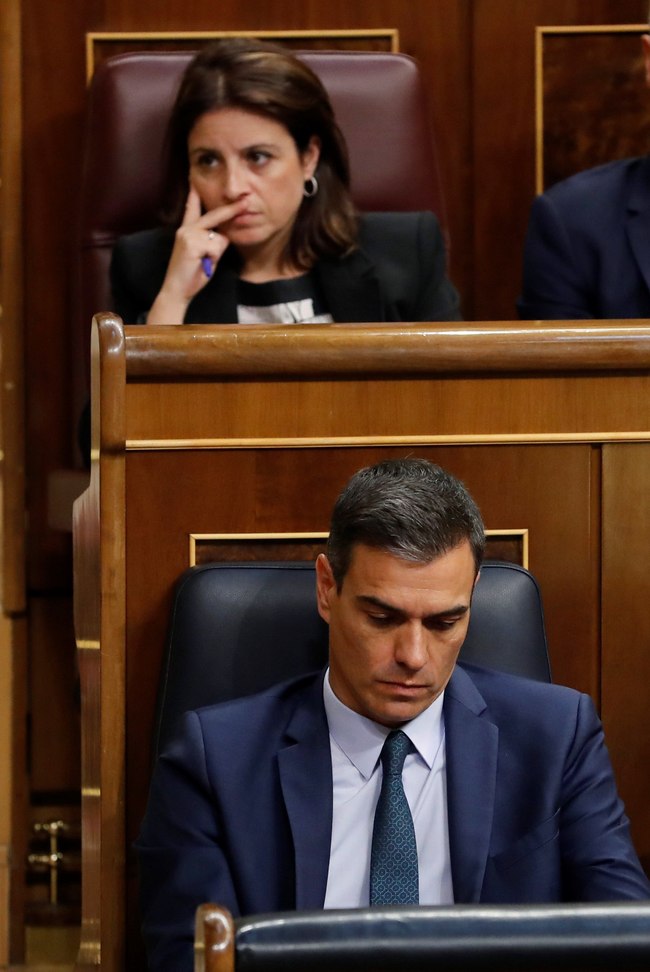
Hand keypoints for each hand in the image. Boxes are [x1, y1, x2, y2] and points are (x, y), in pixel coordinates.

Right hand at [147, 188, 245, 324]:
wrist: (176, 290)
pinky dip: (213, 259)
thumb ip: (210, 241)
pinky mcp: (193, 243)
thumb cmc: (190, 274)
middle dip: (232, 210)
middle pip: (214, 216)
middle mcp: (186, 229)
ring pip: (219, 239)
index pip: (192, 208)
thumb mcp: (202, 254)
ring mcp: (189, 235)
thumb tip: (223, 235)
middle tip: (246, 201)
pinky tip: (202, 265)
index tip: (193, 177)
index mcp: (187, 230)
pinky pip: (216, 248)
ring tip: (204, 263)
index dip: (194, 194)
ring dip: (217, 254)